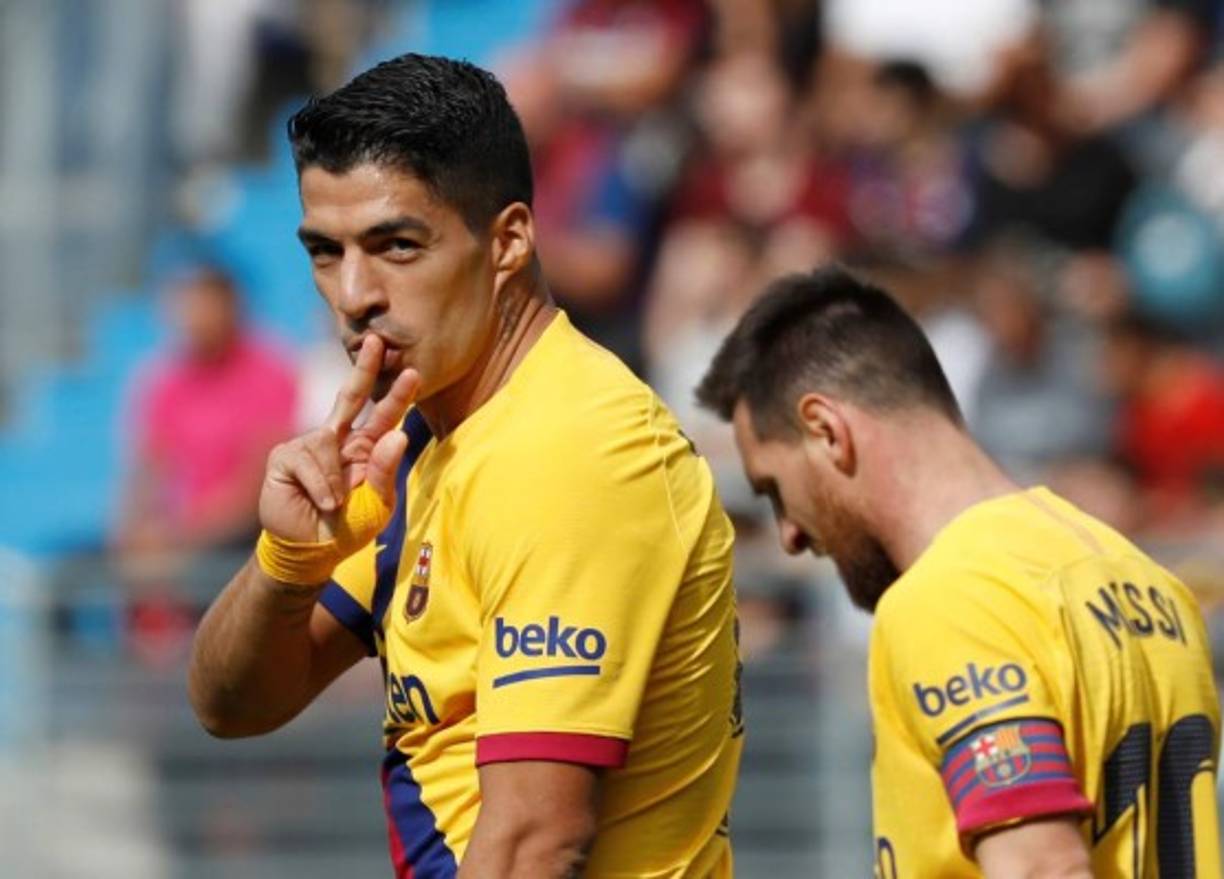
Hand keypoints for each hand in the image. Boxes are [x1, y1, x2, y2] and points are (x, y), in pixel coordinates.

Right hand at [259, 335, 419, 543]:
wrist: (311, 551)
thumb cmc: (348, 528)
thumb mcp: (376, 505)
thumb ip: (384, 472)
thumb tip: (398, 436)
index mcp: (365, 448)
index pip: (383, 416)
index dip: (398, 395)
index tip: (415, 372)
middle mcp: (338, 439)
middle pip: (351, 395)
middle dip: (364, 367)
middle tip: (377, 340)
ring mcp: (310, 444)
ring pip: (326, 443)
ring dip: (334, 482)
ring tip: (334, 506)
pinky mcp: (284, 456)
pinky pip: (306, 460)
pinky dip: (319, 487)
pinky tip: (321, 503)